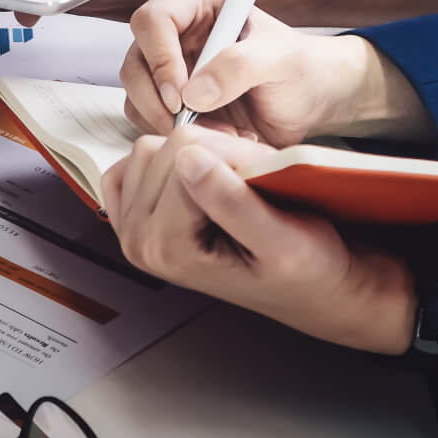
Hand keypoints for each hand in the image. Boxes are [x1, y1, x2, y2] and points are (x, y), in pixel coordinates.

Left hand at [100, 125, 415, 353]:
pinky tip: (198, 180)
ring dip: (194, 154)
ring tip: (229, 183)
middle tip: (249, 181)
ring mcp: (130, 228)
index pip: (185, 155)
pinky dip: (168, 160)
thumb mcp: (284, 242)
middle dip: (213, 153)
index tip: (262, 176)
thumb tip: (187, 158)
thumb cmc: (305, 269)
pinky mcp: (132, 214)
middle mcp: (138, 241)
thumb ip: (233, 202)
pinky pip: (135, 162)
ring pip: (148, 150)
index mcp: (168, 248)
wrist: (307, 288)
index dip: (232, 154)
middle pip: (160, 150)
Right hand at [121, 0, 379, 144]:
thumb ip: (240, 66)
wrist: (313, 103)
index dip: (160, 57)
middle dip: (156, 98)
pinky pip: (146, 118)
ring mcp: (168, 68)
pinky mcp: (169, 100)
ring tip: (217, 132)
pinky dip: (172, 135)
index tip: (181, 93)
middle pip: (135, 60)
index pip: (153, 20)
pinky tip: (213, 137)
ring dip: (166, 121)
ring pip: (134, 93)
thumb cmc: (302, 69)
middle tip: (187, 122)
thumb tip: (193, 92)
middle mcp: (176, 33)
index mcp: (197, 3)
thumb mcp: (281, 60)